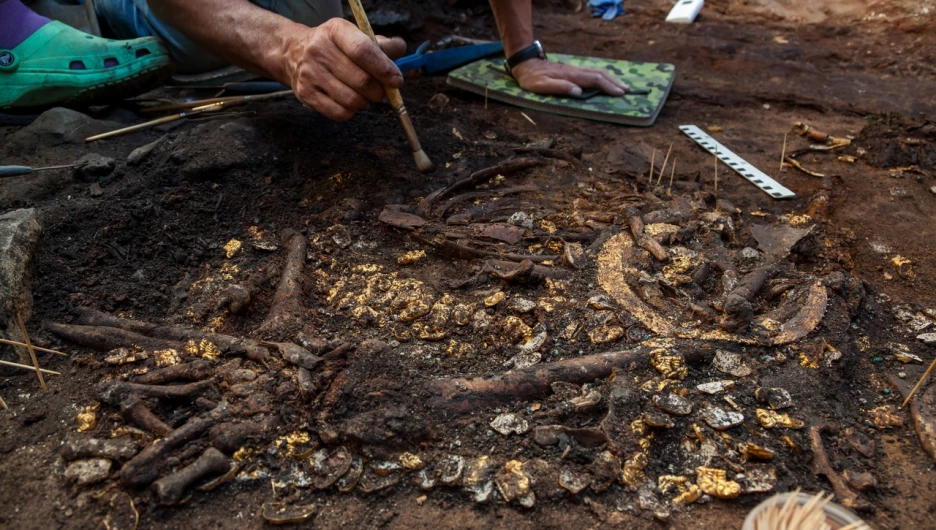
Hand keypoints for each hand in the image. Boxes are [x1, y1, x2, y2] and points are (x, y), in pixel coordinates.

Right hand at [282, 18, 406, 120]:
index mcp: (336, 31)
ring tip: (362, 93)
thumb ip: (381, 44)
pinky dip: (351, 111)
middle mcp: (319, 50)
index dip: (384, 68)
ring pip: (352, 100)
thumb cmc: (333, 46)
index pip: (363, 50)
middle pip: (361, 81)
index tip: (396, 81)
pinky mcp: (306, 94)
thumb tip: (400, 47)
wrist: (293, 53)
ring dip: (365, 102)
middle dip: (378, 91)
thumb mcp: (354, 36)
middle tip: (380, 90)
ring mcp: (310, 73)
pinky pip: (340, 113)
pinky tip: (348, 100)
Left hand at [511, 58, 628, 96]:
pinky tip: (606, 81)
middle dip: (614, 83)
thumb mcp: (541, 86)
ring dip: (611, 79)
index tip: (619, 94)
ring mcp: (575, 70)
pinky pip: (592, 73)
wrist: (526, 65)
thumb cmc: (532, 79)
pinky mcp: (573, 71)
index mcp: (571, 76)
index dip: (608, 87)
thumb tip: (579, 92)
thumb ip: (560, 88)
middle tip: (627, 91)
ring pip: (597, 72)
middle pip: (600, 75)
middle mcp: (575, 71)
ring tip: (622, 86)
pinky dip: (603, 76)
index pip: (594, 80)